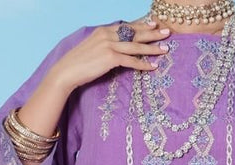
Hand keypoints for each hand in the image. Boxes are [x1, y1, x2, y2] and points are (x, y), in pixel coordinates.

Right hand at [45, 19, 171, 95]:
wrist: (67, 71)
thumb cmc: (79, 63)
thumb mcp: (93, 48)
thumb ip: (105, 45)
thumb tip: (116, 50)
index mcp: (103, 30)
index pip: (127, 26)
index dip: (141, 25)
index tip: (154, 23)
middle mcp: (107, 34)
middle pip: (135, 32)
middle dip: (152, 32)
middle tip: (167, 32)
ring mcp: (109, 45)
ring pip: (136, 46)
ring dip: (152, 48)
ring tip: (165, 49)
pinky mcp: (110, 58)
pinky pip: (131, 61)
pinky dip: (143, 64)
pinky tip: (153, 66)